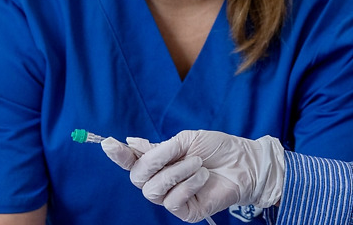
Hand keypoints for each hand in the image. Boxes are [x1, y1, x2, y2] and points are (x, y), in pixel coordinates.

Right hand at [104, 131, 284, 222]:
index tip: (107, 143)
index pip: (132, 161)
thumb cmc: (217, 149)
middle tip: (172, 151)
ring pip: (153, 190)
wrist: (244, 162)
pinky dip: (188, 184)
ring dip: (176, 172)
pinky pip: (172, 201)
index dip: (118, 154)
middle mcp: (162, 181)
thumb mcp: (187, 140)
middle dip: (153, 162)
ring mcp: (173, 198)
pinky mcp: (185, 212)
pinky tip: (202, 176)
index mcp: (160, 161)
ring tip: (197, 163)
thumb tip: (131, 143)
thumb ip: (160, 146)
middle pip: (137, 178)